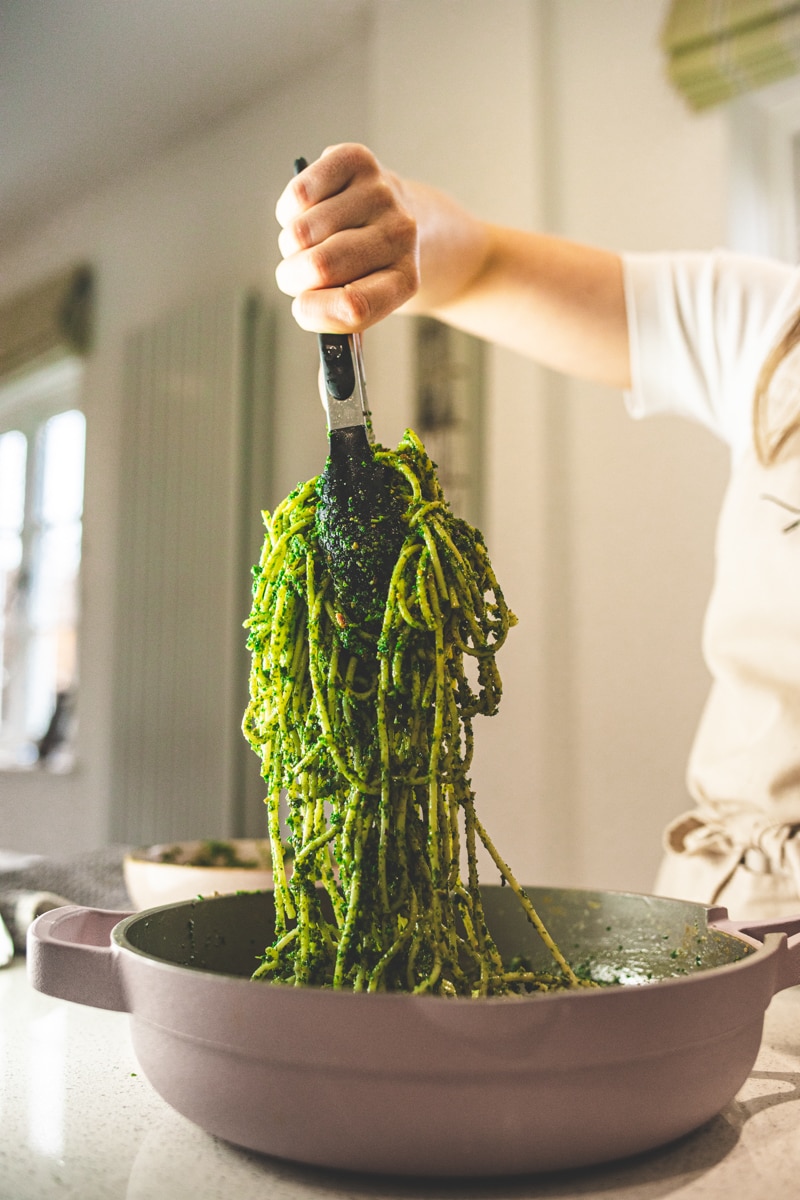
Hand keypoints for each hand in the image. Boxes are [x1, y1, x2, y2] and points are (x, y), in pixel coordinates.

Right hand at [275, 144, 419, 332]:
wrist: (407, 219)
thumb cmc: (372, 267)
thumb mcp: (364, 299)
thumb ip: (335, 312)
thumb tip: (305, 306)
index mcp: (404, 280)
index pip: (353, 307)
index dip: (315, 313)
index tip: (301, 309)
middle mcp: (400, 234)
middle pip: (320, 266)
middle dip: (292, 277)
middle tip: (296, 275)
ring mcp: (380, 193)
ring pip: (302, 231)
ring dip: (290, 245)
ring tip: (307, 243)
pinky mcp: (358, 160)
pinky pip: (299, 194)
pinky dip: (288, 211)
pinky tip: (305, 213)